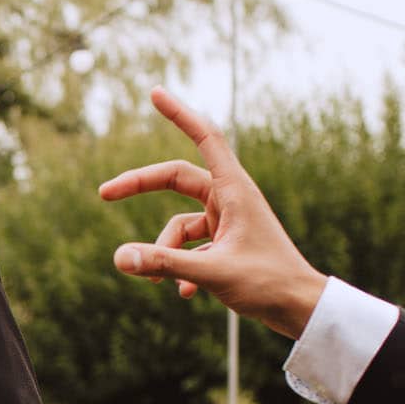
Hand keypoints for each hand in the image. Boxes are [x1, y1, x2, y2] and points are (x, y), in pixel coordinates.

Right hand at [99, 87, 328, 338]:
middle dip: (140, 187)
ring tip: (163, 283)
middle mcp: (229, 199)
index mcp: (233, 190)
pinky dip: (182, 268)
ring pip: (179, 224)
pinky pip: (191, 248)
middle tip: (104, 194)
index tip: (155, 93)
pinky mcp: (226, 243)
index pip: (204, 138)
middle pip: (175, 179)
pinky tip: (187, 295)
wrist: (301, 309)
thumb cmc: (268, 284)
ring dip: (165, 251)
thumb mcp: (210, 273)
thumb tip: (118, 258)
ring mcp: (227, 221)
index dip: (179, 114)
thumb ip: (162, 264)